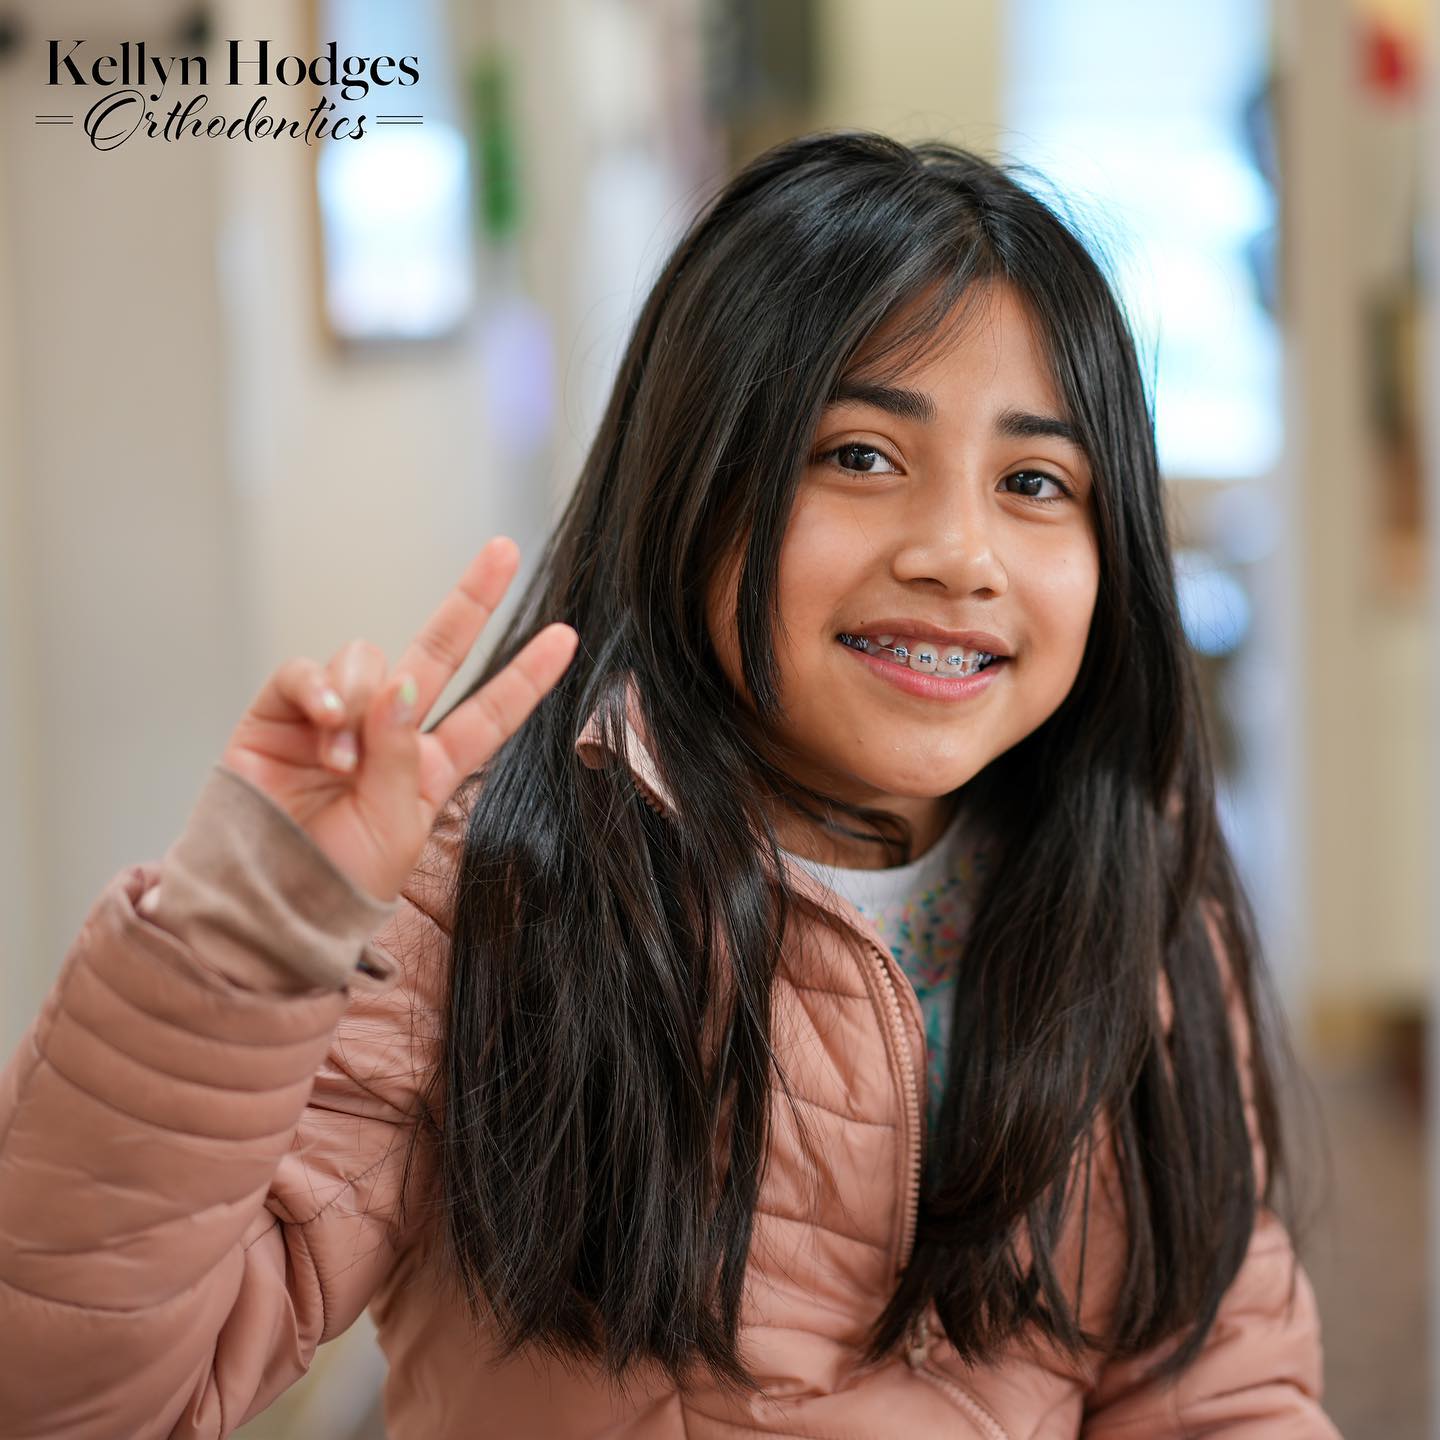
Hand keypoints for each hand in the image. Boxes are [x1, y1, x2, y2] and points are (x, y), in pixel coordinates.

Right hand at [218, 536, 578, 902]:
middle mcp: (389, 733)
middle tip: (504, 551)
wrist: (261, 903)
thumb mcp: (394, 826)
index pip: (489, 712)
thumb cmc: (336, 878)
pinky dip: (319, 688)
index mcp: (431, 767)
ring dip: (361, 694)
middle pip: (437, 652)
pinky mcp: (279, 713)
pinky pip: (305, 672)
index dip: (526, 676)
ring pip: (366, 657)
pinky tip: (325, 724)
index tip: (568, 636)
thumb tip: (399, 684)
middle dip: (471, 600)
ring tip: (343, 754)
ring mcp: (335, 718)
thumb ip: (402, 755)